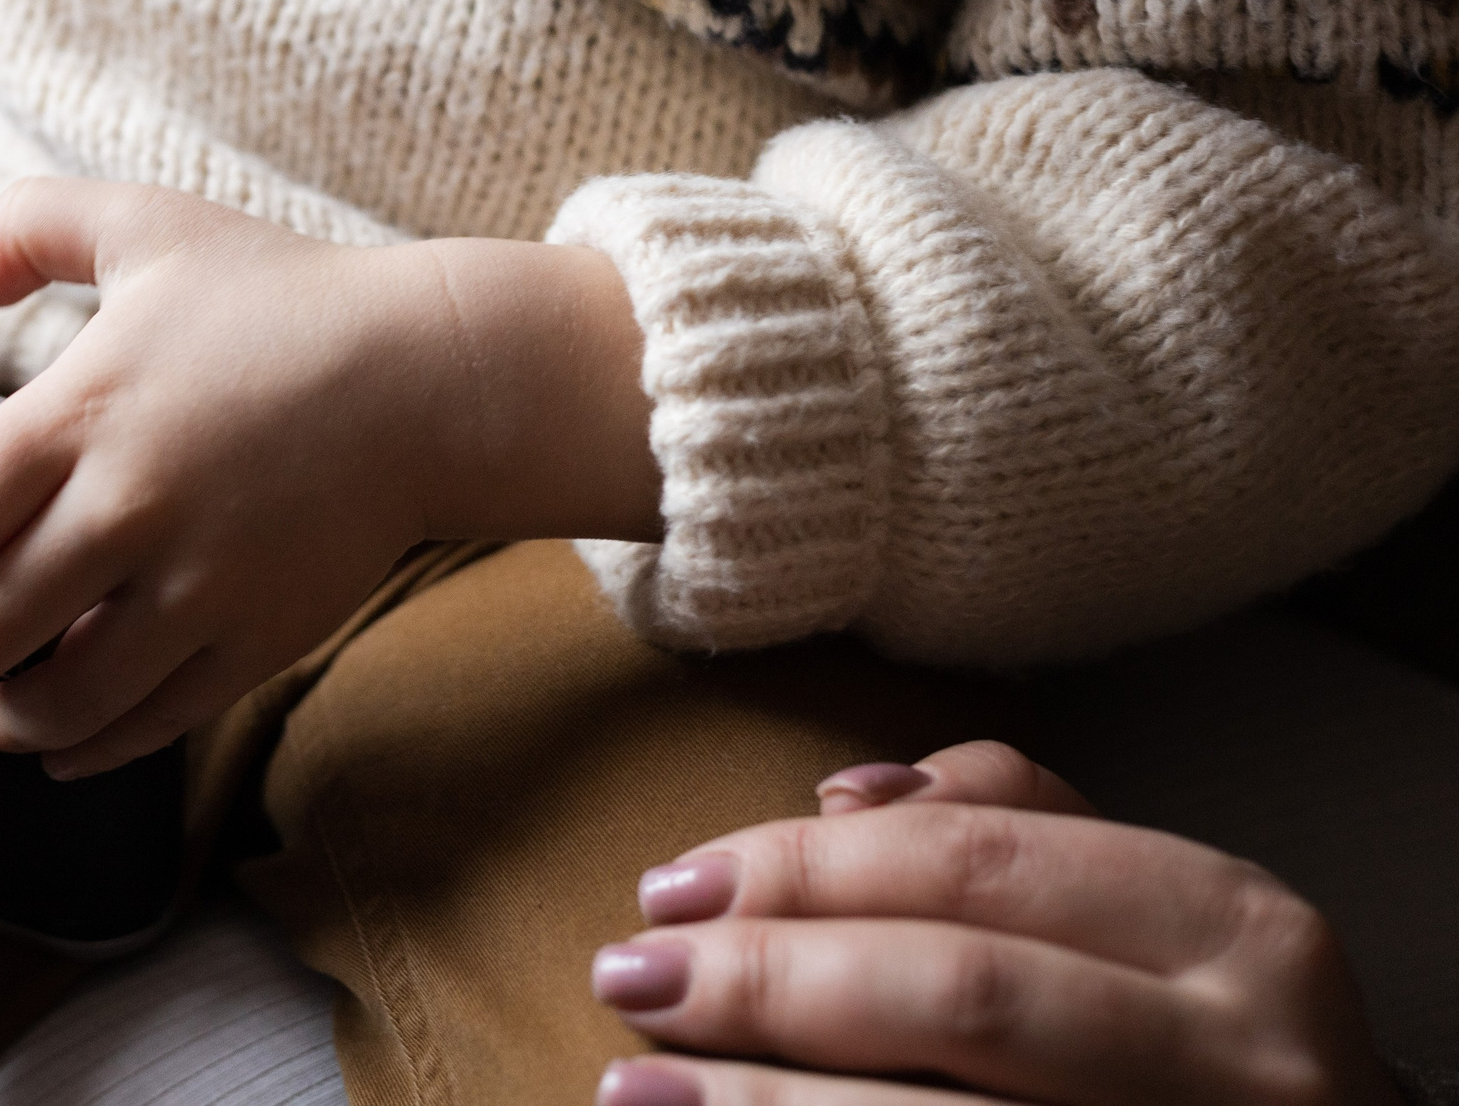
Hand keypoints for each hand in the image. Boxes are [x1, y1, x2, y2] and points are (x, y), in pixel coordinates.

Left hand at [0, 179, 657, 777]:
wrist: (430, 379)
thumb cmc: (290, 302)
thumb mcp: (148, 224)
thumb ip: (32, 225)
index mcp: (87, 413)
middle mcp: (133, 509)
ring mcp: (198, 587)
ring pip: (56, 701)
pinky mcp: (254, 640)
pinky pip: (148, 724)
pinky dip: (85, 747)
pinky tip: (57, 740)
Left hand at [592, 741, 1398, 1105]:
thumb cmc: (1209, 1045)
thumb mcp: (1161, 918)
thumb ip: (1023, 831)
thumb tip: (843, 795)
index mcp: (1231, 924)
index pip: (972, 861)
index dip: (799, 869)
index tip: (666, 886)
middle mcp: (1241, 1050)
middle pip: (955, 990)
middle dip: (768, 979)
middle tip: (628, 974)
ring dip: (765, 1104)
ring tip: (633, 1089)